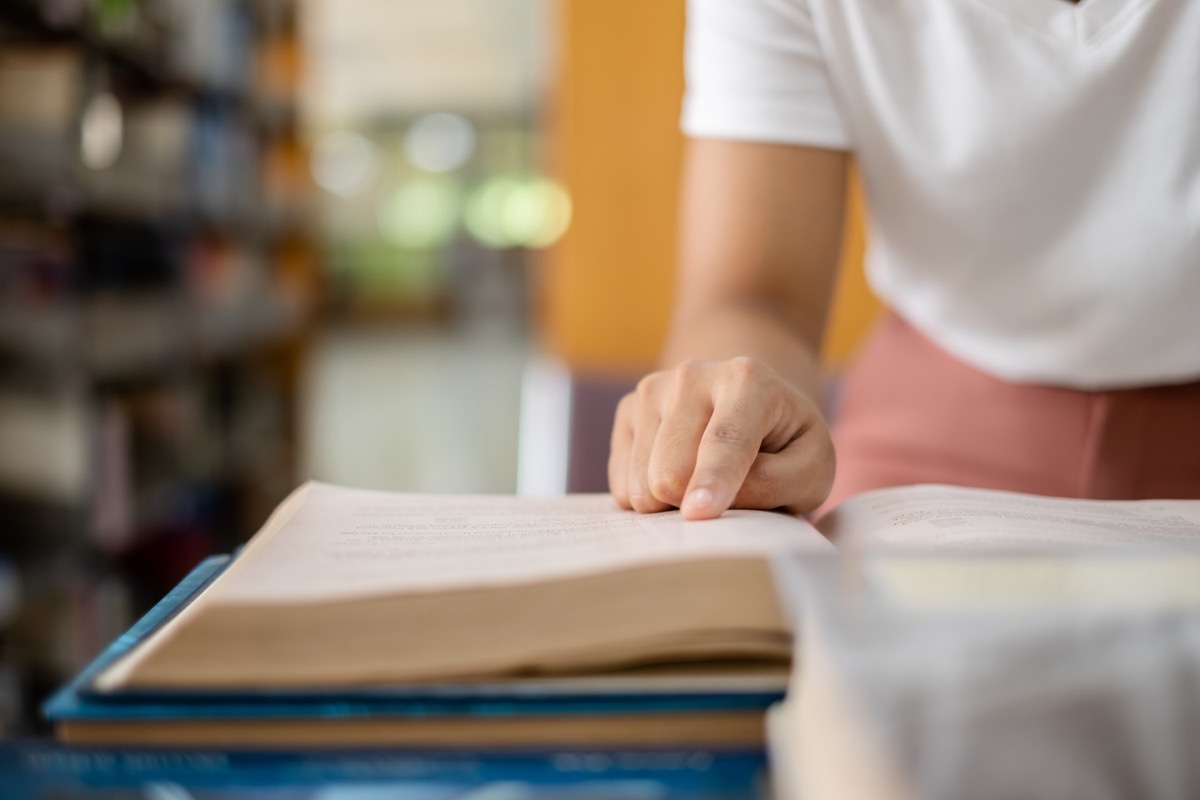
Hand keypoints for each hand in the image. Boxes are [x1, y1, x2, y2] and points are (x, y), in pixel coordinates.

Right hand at [608, 357, 834, 519]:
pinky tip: (676, 480)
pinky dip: (648, 497)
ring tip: (701, 485)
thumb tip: (709, 503)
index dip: (714, 480)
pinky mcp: (627, 410)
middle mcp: (692, 375)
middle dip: (690, 503)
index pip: (727, 440)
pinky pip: (622, 482)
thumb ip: (775, 485)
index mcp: (748, 380)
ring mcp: (653, 390)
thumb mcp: (811, 469)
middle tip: (724, 502)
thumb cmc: (786, 444)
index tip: (699, 513)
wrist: (749, 402)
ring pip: (641, 481)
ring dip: (670, 504)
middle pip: (671, 469)